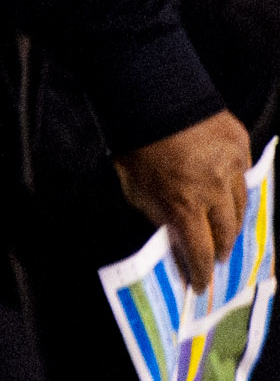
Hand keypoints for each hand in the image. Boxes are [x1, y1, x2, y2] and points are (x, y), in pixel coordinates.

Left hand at [114, 109, 253, 281]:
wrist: (153, 96)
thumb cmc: (135, 144)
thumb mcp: (135, 186)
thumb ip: (158, 213)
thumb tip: (174, 234)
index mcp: (184, 204)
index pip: (199, 250)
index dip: (200, 271)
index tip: (200, 284)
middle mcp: (215, 191)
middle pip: (227, 232)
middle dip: (221, 248)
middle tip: (217, 257)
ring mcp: (232, 168)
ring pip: (242, 206)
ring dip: (233, 222)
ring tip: (226, 231)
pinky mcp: (241, 147)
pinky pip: (244, 176)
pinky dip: (237, 188)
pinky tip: (230, 194)